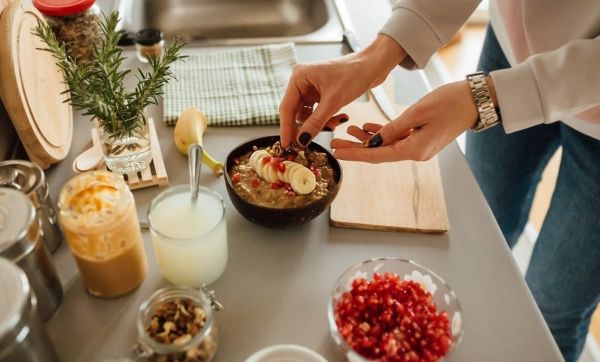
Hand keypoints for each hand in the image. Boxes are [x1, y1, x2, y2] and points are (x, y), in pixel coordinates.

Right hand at [279, 35, 405, 147]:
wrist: (374, 65)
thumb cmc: (355, 74)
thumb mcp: (334, 101)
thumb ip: (315, 122)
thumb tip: (301, 140)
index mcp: (299, 77)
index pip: (287, 108)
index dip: (286, 128)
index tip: (286, 146)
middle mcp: (302, 81)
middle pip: (295, 112)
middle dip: (306, 126)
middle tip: (309, 142)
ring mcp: (311, 87)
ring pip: (307, 114)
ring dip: (319, 123)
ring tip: (336, 122)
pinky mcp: (321, 92)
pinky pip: (317, 112)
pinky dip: (326, 118)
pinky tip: (340, 118)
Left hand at [332, 78, 495, 161]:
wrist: (475, 100)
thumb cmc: (450, 103)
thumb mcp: (417, 112)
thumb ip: (393, 128)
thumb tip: (371, 141)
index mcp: (414, 150)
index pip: (376, 155)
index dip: (354, 154)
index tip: (337, 152)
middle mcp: (416, 153)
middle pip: (379, 153)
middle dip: (356, 148)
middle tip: (335, 143)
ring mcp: (420, 147)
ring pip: (387, 145)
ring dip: (368, 140)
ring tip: (348, 132)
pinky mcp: (423, 139)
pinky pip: (398, 139)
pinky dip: (383, 134)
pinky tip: (368, 128)